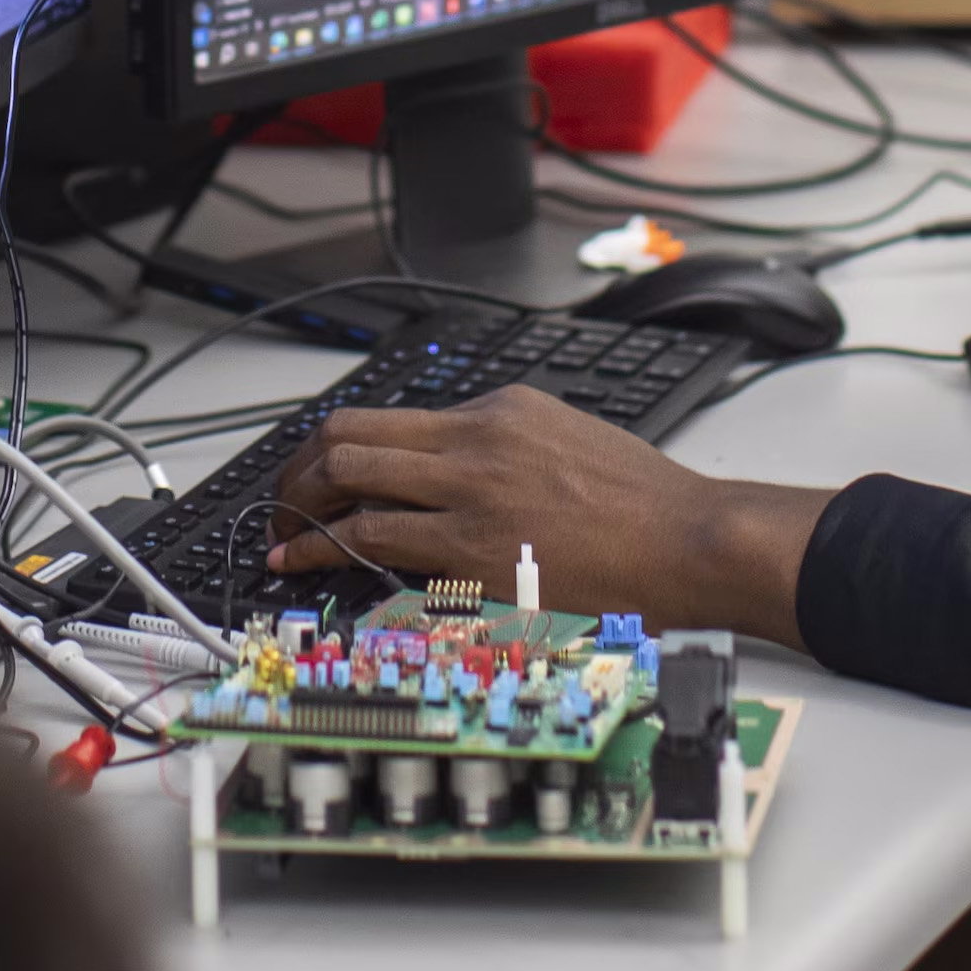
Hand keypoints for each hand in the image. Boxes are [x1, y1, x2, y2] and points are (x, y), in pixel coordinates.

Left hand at [265, 384, 832, 647]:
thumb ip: (505, 445)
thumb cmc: (645, 505)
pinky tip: (306, 563)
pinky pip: (377, 541)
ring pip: (351, 480)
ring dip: (302, 509)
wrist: (688, 540)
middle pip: (351, 435)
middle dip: (302, 470)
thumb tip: (454, 468)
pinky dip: (327, 550)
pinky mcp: (473, 550)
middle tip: (285, 500)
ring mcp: (471, 492)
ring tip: (282, 533)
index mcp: (501, 408)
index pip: (391, 414)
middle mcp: (476, 439)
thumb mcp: (568, 437)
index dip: (338, 443)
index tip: (320, 467)